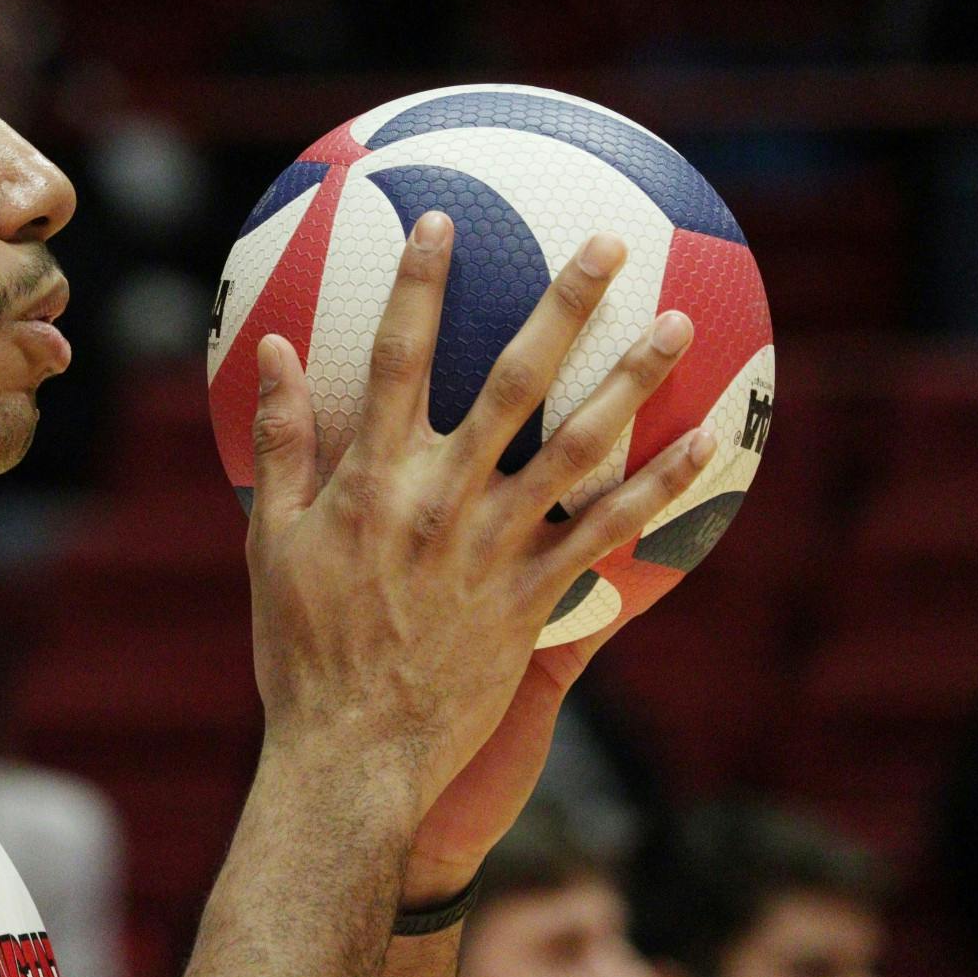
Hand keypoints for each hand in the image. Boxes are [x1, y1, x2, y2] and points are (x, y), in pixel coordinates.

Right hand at [244, 209, 711, 818]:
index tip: (441, 221)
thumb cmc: (301, 647)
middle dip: (563, 304)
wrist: (352, 754)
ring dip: (633, 380)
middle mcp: (443, 498)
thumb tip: (274, 349)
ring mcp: (496, 547)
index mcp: (374, 477)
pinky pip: (609, 535)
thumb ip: (280, 441)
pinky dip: (661, 490)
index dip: (420, 285)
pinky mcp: (536, 599)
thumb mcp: (271, 540)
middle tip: (608, 244)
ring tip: (677, 323)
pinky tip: (707, 448)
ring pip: (581, 446)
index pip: (398, 358)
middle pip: (514, 381)